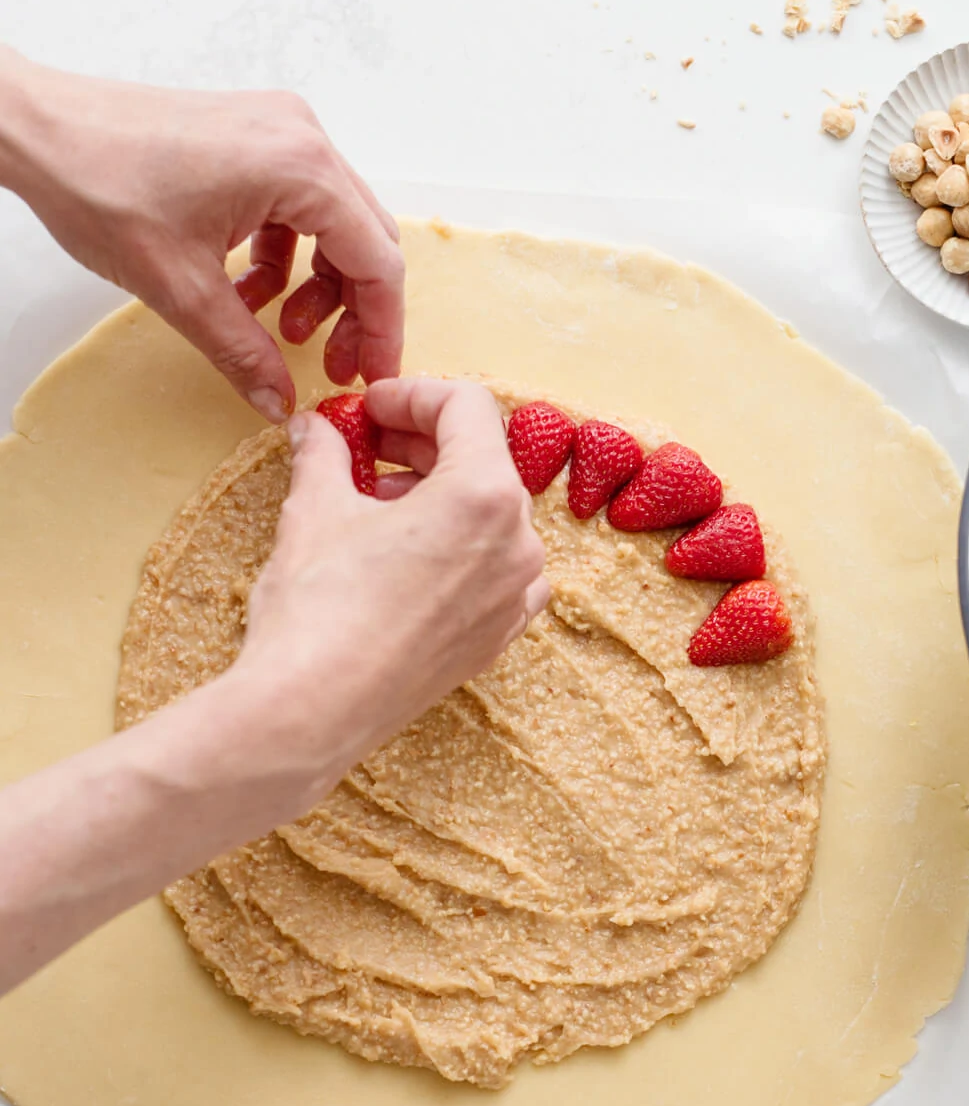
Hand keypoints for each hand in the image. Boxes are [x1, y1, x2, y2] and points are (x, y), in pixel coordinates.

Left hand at [0, 47, 402, 421]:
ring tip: (277, 327)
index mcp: (301, 168)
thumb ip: (242, 352)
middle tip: (331, 361)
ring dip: (317, 284)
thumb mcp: (181, 289)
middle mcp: (303, 139)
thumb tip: (279, 401)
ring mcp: (279, 131)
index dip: (381, 328)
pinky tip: (247, 288)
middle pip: (364, 240)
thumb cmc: (100, 182)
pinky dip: (285, 254)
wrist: (37, 128)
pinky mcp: (253, 136)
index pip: (377, 261)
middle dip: (354, 309)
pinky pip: (296, 206)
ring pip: (334, 224)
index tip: (370, 374)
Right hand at [234, 378, 549, 792]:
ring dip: (437, 494)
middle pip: (483, 460)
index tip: (368, 408)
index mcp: (484, 496)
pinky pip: (492, 569)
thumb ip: (325, 453)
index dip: (411, 393)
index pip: (467, 407)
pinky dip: (454, 547)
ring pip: (490, 516)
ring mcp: (515, 596)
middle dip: (422, 444)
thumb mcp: (314, 509)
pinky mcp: (498, 636)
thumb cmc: (318, 608)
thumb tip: (316, 429)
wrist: (312, 711)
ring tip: (374, 504)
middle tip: (366, 446)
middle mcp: (519, 544)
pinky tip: (402, 555)